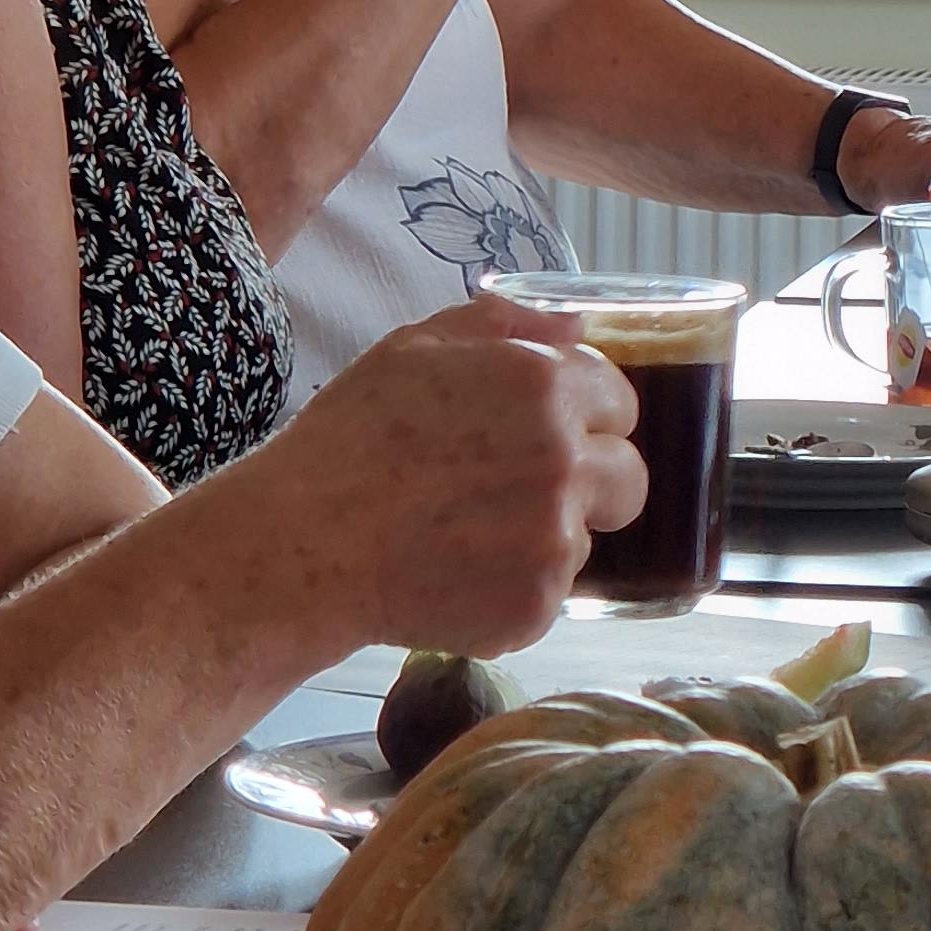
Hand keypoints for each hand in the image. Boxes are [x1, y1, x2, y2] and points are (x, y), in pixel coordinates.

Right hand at [250, 296, 647, 655]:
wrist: (302, 544)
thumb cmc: (349, 440)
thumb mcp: (416, 348)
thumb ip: (507, 326)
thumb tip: (578, 324)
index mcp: (546, 389)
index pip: (622, 402)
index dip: (586, 418)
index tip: (545, 435)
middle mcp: (565, 462)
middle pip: (629, 478)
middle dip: (589, 483)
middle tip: (517, 492)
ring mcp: (555, 541)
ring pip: (583, 539)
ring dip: (543, 538)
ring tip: (464, 534)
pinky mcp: (536, 607)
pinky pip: (547, 594)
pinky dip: (512, 590)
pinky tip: (453, 573)